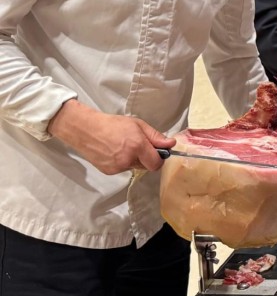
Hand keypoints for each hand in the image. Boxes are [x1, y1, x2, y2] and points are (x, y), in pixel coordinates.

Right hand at [48, 99, 172, 173]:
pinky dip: (123, 162)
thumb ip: (155, 136)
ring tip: (123, 146)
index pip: (156, 163)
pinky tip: (114, 152)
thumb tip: (171, 144)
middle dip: (147, 158)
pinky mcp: (109, 172)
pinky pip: (123, 169)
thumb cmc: (113, 124)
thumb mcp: (137, 124)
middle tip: (138, 146)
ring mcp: (117, 167)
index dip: (159, 158)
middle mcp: (128, 159)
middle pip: (147, 166)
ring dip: (134, 160)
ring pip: (135, 167)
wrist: (86, 130)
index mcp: (137, 146)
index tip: (158, 152)